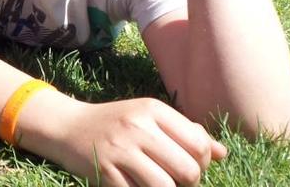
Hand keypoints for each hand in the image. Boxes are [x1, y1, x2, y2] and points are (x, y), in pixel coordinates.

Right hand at [42, 97, 226, 186]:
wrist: (67, 127)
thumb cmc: (116, 124)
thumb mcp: (149, 118)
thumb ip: (186, 133)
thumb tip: (222, 154)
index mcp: (152, 110)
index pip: (198, 145)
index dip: (201, 164)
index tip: (188, 166)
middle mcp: (137, 127)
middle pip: (187, 170)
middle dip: (189, 183)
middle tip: (177, 181)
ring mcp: (120, 151)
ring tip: (160, 186)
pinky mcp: (105, 172)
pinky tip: (139, 186)